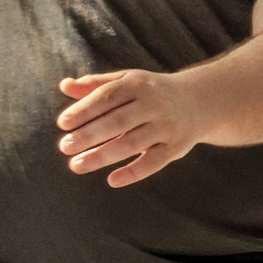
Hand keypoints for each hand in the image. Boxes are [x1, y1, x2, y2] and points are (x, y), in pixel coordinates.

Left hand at [48, 68, 197, 189]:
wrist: (199, 100)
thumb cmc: (151, 91)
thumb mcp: (126, 81)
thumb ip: (95, 85)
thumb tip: (64, 86)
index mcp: (137, 85)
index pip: (107, 96)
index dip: (84, 109)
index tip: (63, 123)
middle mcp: (153, 105)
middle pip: (117, 121)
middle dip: (89, 135)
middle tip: (64, 146)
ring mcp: (166, 126)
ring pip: (132, 143)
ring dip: (102, 156)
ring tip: (75, 165)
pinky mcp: (176, 147)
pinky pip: (154, 162)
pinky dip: (134, 172)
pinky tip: (112, 181)